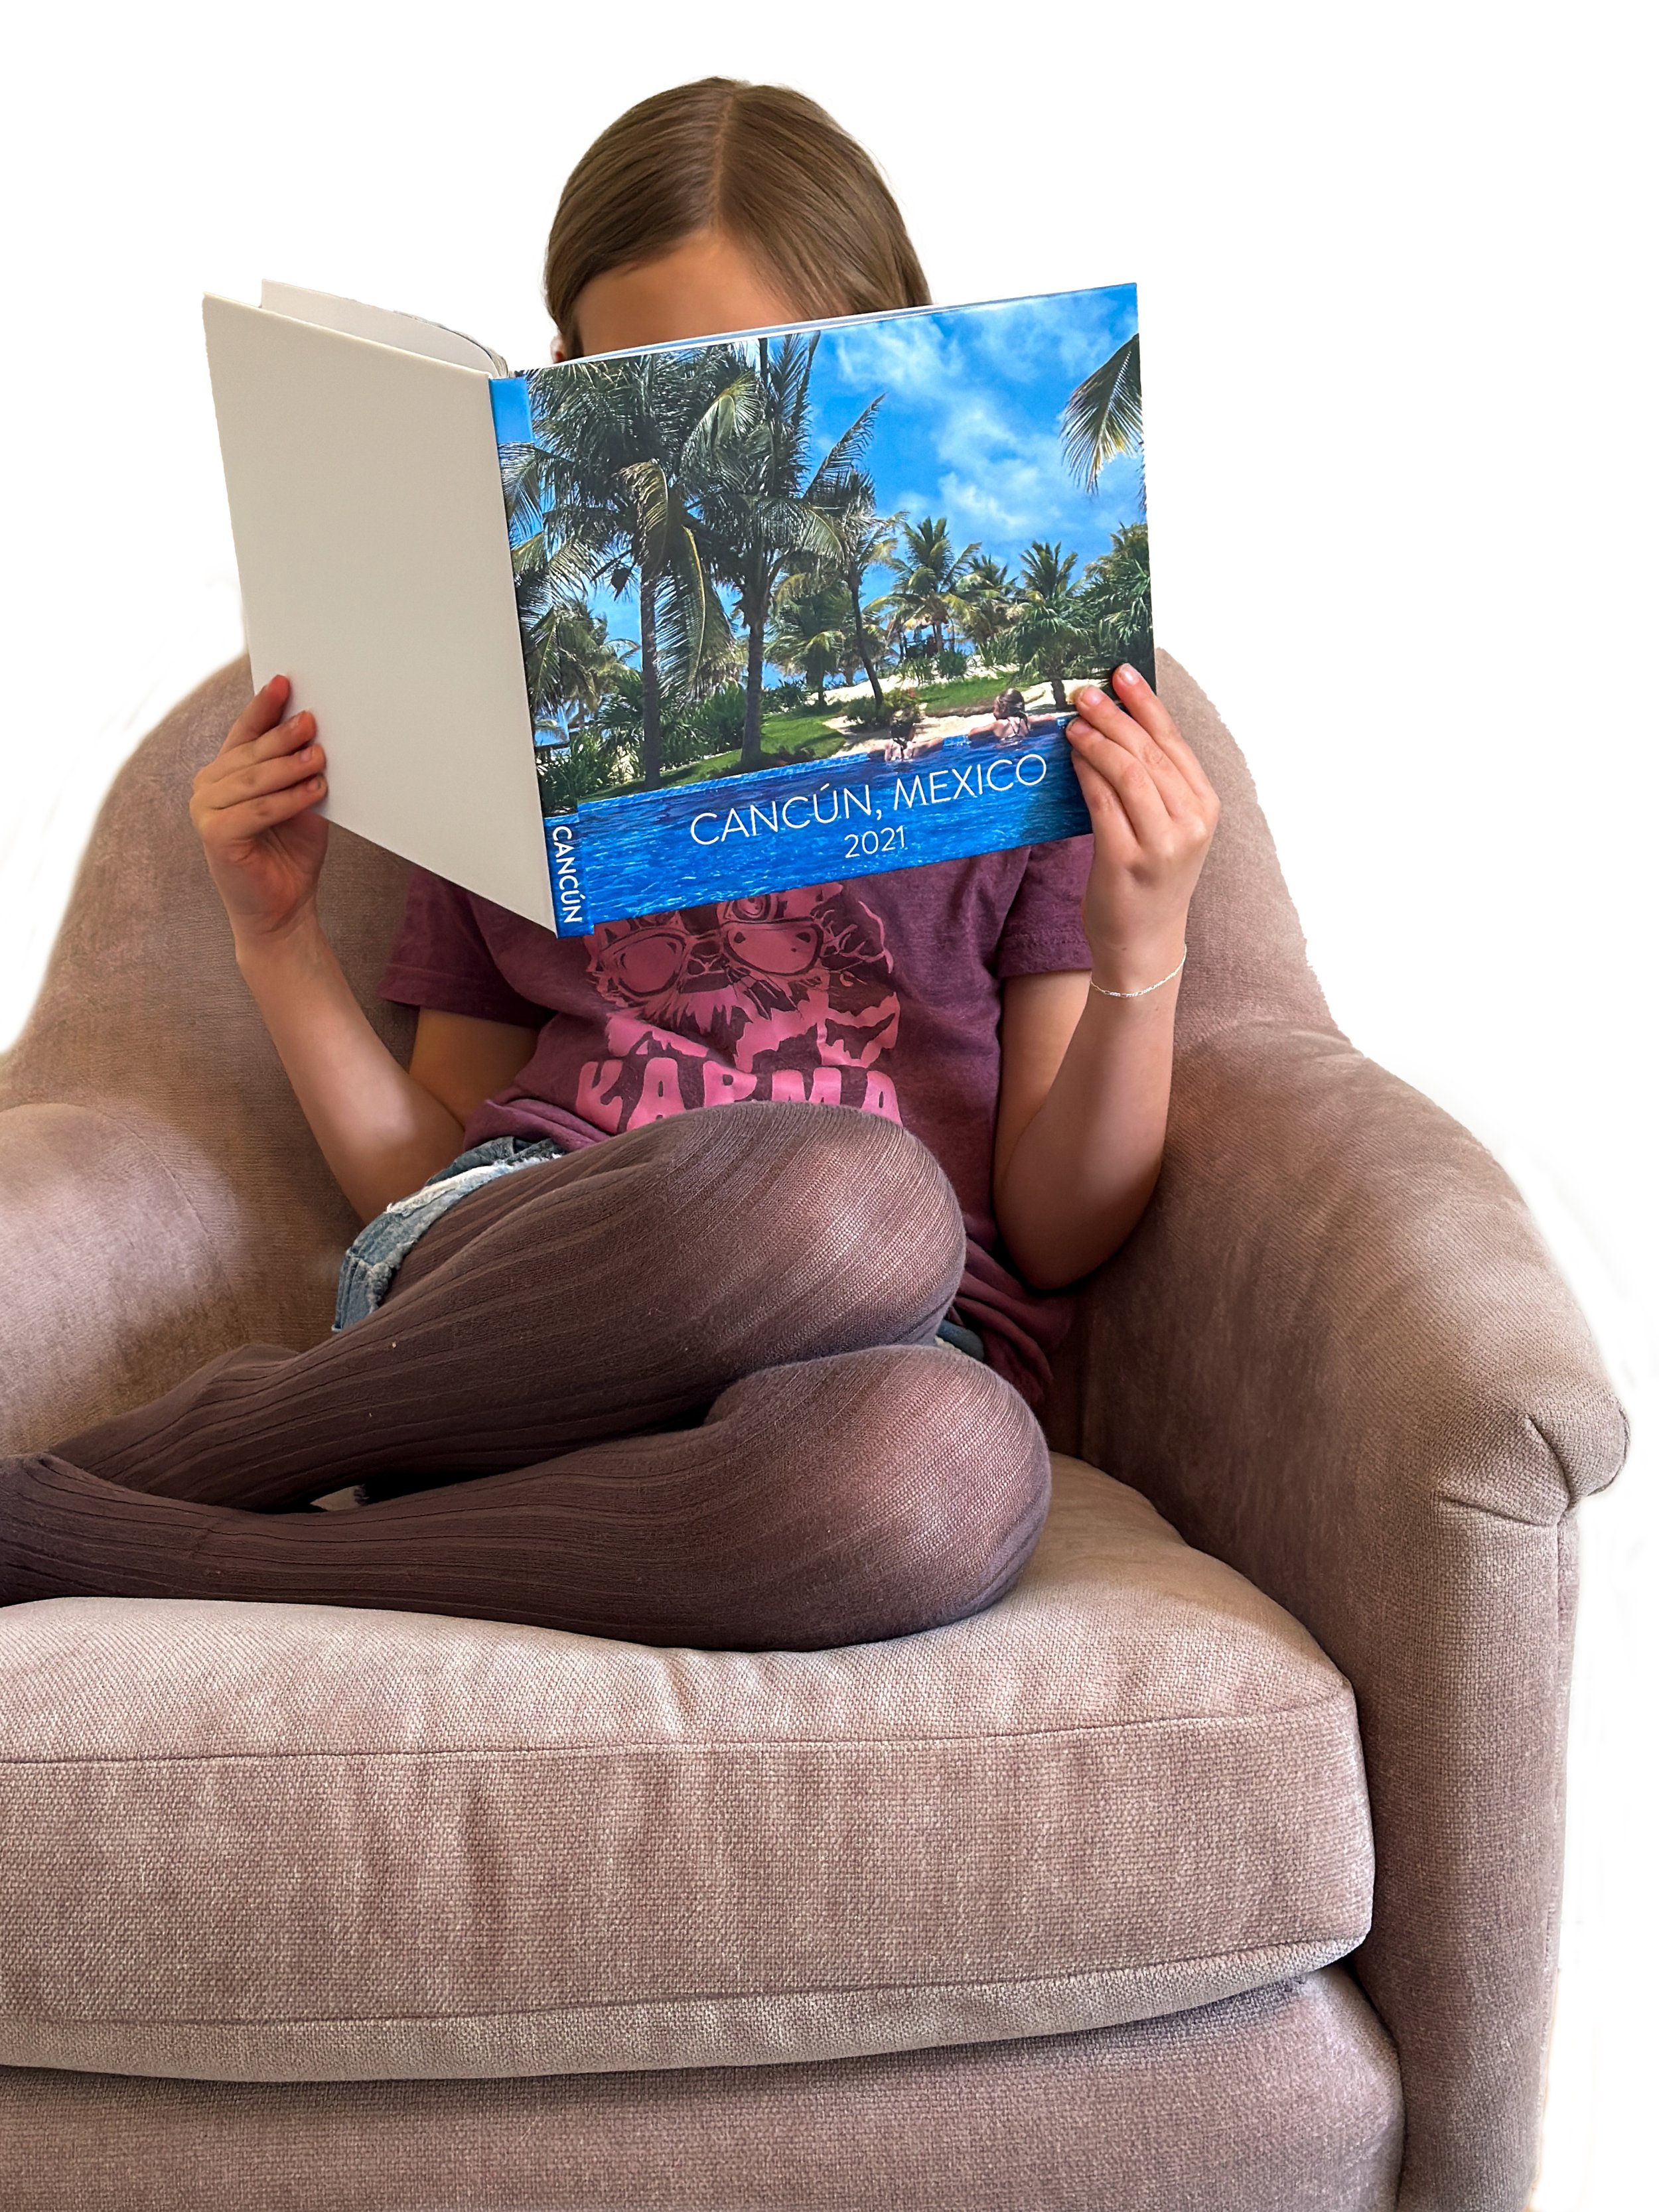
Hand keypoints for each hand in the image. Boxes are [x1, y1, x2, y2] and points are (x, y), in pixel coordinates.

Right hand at [190, 675, 329, 948]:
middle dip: (283, 736)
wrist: (284, 906)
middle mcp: (207, 787)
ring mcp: (204, 811)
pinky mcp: (214, 835)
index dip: (263, 707)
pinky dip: (288, 800)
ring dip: (289, 767)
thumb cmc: (291, 853)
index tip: (285, 682)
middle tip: (313, 722)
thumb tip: (314, 728)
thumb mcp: (299, 800)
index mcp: (224, 774)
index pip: (244, 733)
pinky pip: (257, 810)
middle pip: (249, 754)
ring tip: (320, 758)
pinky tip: (315, 791)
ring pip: (253, 780)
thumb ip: (297, 769)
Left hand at [1063, 666, 1219, 988]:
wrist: (1143, 944)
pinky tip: (1072, 758)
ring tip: (1073, 722)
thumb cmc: (1149, 880)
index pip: (1173, 742)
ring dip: (1097, 740)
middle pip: (1149, 751)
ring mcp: (1163, 843)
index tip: (1121, 672)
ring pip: (1128, 772)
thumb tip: (1116, 726)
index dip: (1145, 703)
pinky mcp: (1128, 860)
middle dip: (1114, 715)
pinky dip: (1086, 774)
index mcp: (1205, 806)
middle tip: (1084, 693)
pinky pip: (1103, 802)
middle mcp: (1191, 822)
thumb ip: (1152, 783)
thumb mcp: (1167, 828)